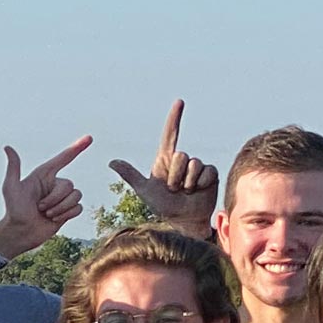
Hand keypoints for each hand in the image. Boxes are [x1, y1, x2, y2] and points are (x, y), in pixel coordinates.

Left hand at [0, 134, 92, 256]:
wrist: (20, 233)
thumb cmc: (13, 210)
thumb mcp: (11, 187)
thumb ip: (13, 168)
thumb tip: (7, 147)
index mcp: (43, 175)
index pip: (63, 158)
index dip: (77, 148)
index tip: (89, 138)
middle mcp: (54, 184)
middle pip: (69, 185)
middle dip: (55, 199)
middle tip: (40, 207)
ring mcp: (62, 198)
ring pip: (76, 196)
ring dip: (60, 208)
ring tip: (46, 214)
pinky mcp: (67, 211)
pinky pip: (78, 208)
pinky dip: (67, 214)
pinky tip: (54, 219)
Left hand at [107, 101, 218, 230]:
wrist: (182, 220)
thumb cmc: (162, 206)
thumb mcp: (144, 190)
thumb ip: (130, 175)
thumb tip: (111, 162)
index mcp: (165, 159)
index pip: (170, 134)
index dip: (175, 118)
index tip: (179, 102)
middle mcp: (182, 160)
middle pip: (180, 155)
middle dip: (174, 175)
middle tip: (172, 189)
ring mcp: (197, 166)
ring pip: (194, 163)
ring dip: (186, 181)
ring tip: (184, 192)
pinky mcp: (210, 174)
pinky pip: (207, 171)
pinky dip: (200, 183)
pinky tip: (197, 191)